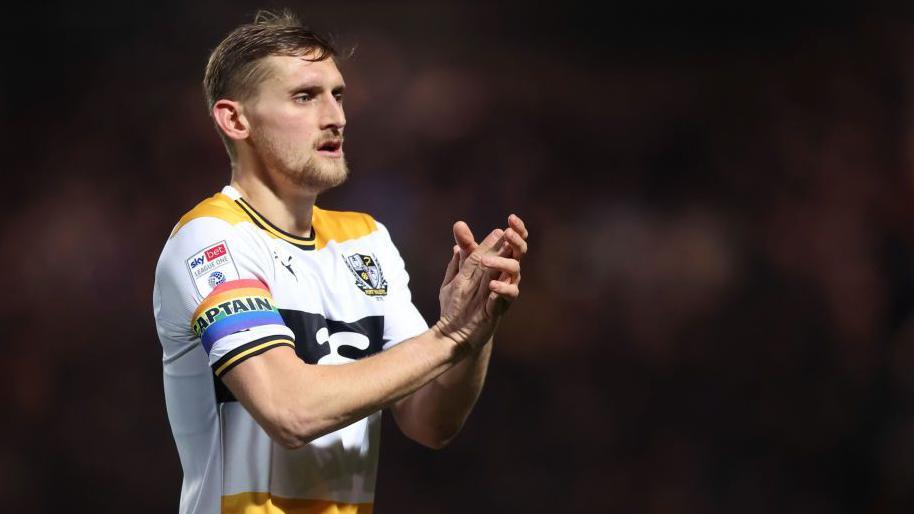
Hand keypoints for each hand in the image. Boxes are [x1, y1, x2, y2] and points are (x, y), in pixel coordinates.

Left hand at [435, 215, 527, 350]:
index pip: (511, 243)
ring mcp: (503, 290)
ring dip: (502, 262)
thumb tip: (460, 225)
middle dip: (517, 240)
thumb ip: (462, 251)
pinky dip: (502, 288)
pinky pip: (510, 295)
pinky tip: (492, 285)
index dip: (516, 229)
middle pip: (519, 253)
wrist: (453, 329)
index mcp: (496, 265)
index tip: (511, 217)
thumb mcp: (457, 272)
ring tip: (484, 262)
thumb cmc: (459, 301)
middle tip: (509, 233)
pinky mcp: (500, 307)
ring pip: (515, 271)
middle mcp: (503, 276)